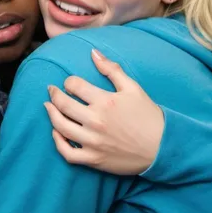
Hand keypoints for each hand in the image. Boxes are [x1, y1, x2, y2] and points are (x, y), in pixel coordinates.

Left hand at [45, 49, 163, 175]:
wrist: (162, 147)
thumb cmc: (148, 116)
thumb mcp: (133, 88)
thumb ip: (112, 69)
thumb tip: (93, 53)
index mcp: (105, 101)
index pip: (75, 86)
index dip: (69, 82)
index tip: (69, 82)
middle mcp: (96, 121)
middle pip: (63, 105)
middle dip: (54, 94)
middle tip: (51, 90)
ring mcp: (93, 142)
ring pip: (60, 127)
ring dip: (51, 114)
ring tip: (48, 107)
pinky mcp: (93, 159)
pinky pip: (67, 153)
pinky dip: (58, 142)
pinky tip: (56, 132)